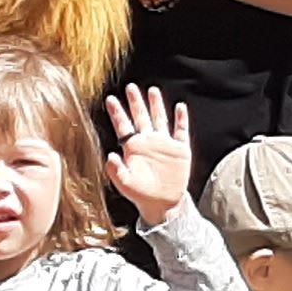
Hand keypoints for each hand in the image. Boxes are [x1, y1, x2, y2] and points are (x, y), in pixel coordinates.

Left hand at [101, 85, 191, 226]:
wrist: (162, 203)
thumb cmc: (141, 194)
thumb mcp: (125, 183)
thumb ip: (116, 170)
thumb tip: (110, 155)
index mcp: (133, 148)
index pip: (123, 126)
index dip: (117, 112)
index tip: (110, 99)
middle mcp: (148, 141)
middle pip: (141, 117)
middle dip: (136, 102)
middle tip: (130, 87)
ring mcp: (164, 143)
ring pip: (160, 119)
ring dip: (157, 105)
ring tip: (153, 90)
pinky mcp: (180, 149)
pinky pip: (181, 131)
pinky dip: (181, 119)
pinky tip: (180, 107)